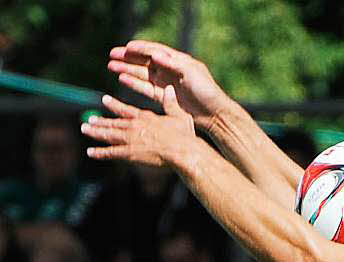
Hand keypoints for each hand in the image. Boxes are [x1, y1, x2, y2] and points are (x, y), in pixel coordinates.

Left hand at [82, 88, 196, 167]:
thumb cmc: (184, 136)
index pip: (126, 110)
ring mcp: (130, 140)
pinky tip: (90, 152)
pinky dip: (99, 153)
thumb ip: (171, 103)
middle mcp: (134, 127)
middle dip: (100, 121)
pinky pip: (111, 153)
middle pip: (113, 123)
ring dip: (95, 132)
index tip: (105, 100)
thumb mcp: (180, 116)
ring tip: (84, 129)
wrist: (182, 152)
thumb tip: (168, 88)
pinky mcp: (130, 153)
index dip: (115, 105)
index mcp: (146, 118)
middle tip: (89, 119)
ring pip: (108, 135)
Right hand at [107, 40, 230, 131]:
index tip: (126, 47)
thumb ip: (173, 64)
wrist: (214, 114)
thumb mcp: (191, 74)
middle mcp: (171, 71)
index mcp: (179, 61)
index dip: (140, 48)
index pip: (155, 50)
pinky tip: (122, 79)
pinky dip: (134, 83)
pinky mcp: (165, 97)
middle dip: (128, 58)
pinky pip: (146, 88)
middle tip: (112, 55)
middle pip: (145, 61)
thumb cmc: (206, 91)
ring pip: (143, 74)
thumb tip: (155, 54)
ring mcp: (167, 84)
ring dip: (128, 70)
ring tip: (111, 66)